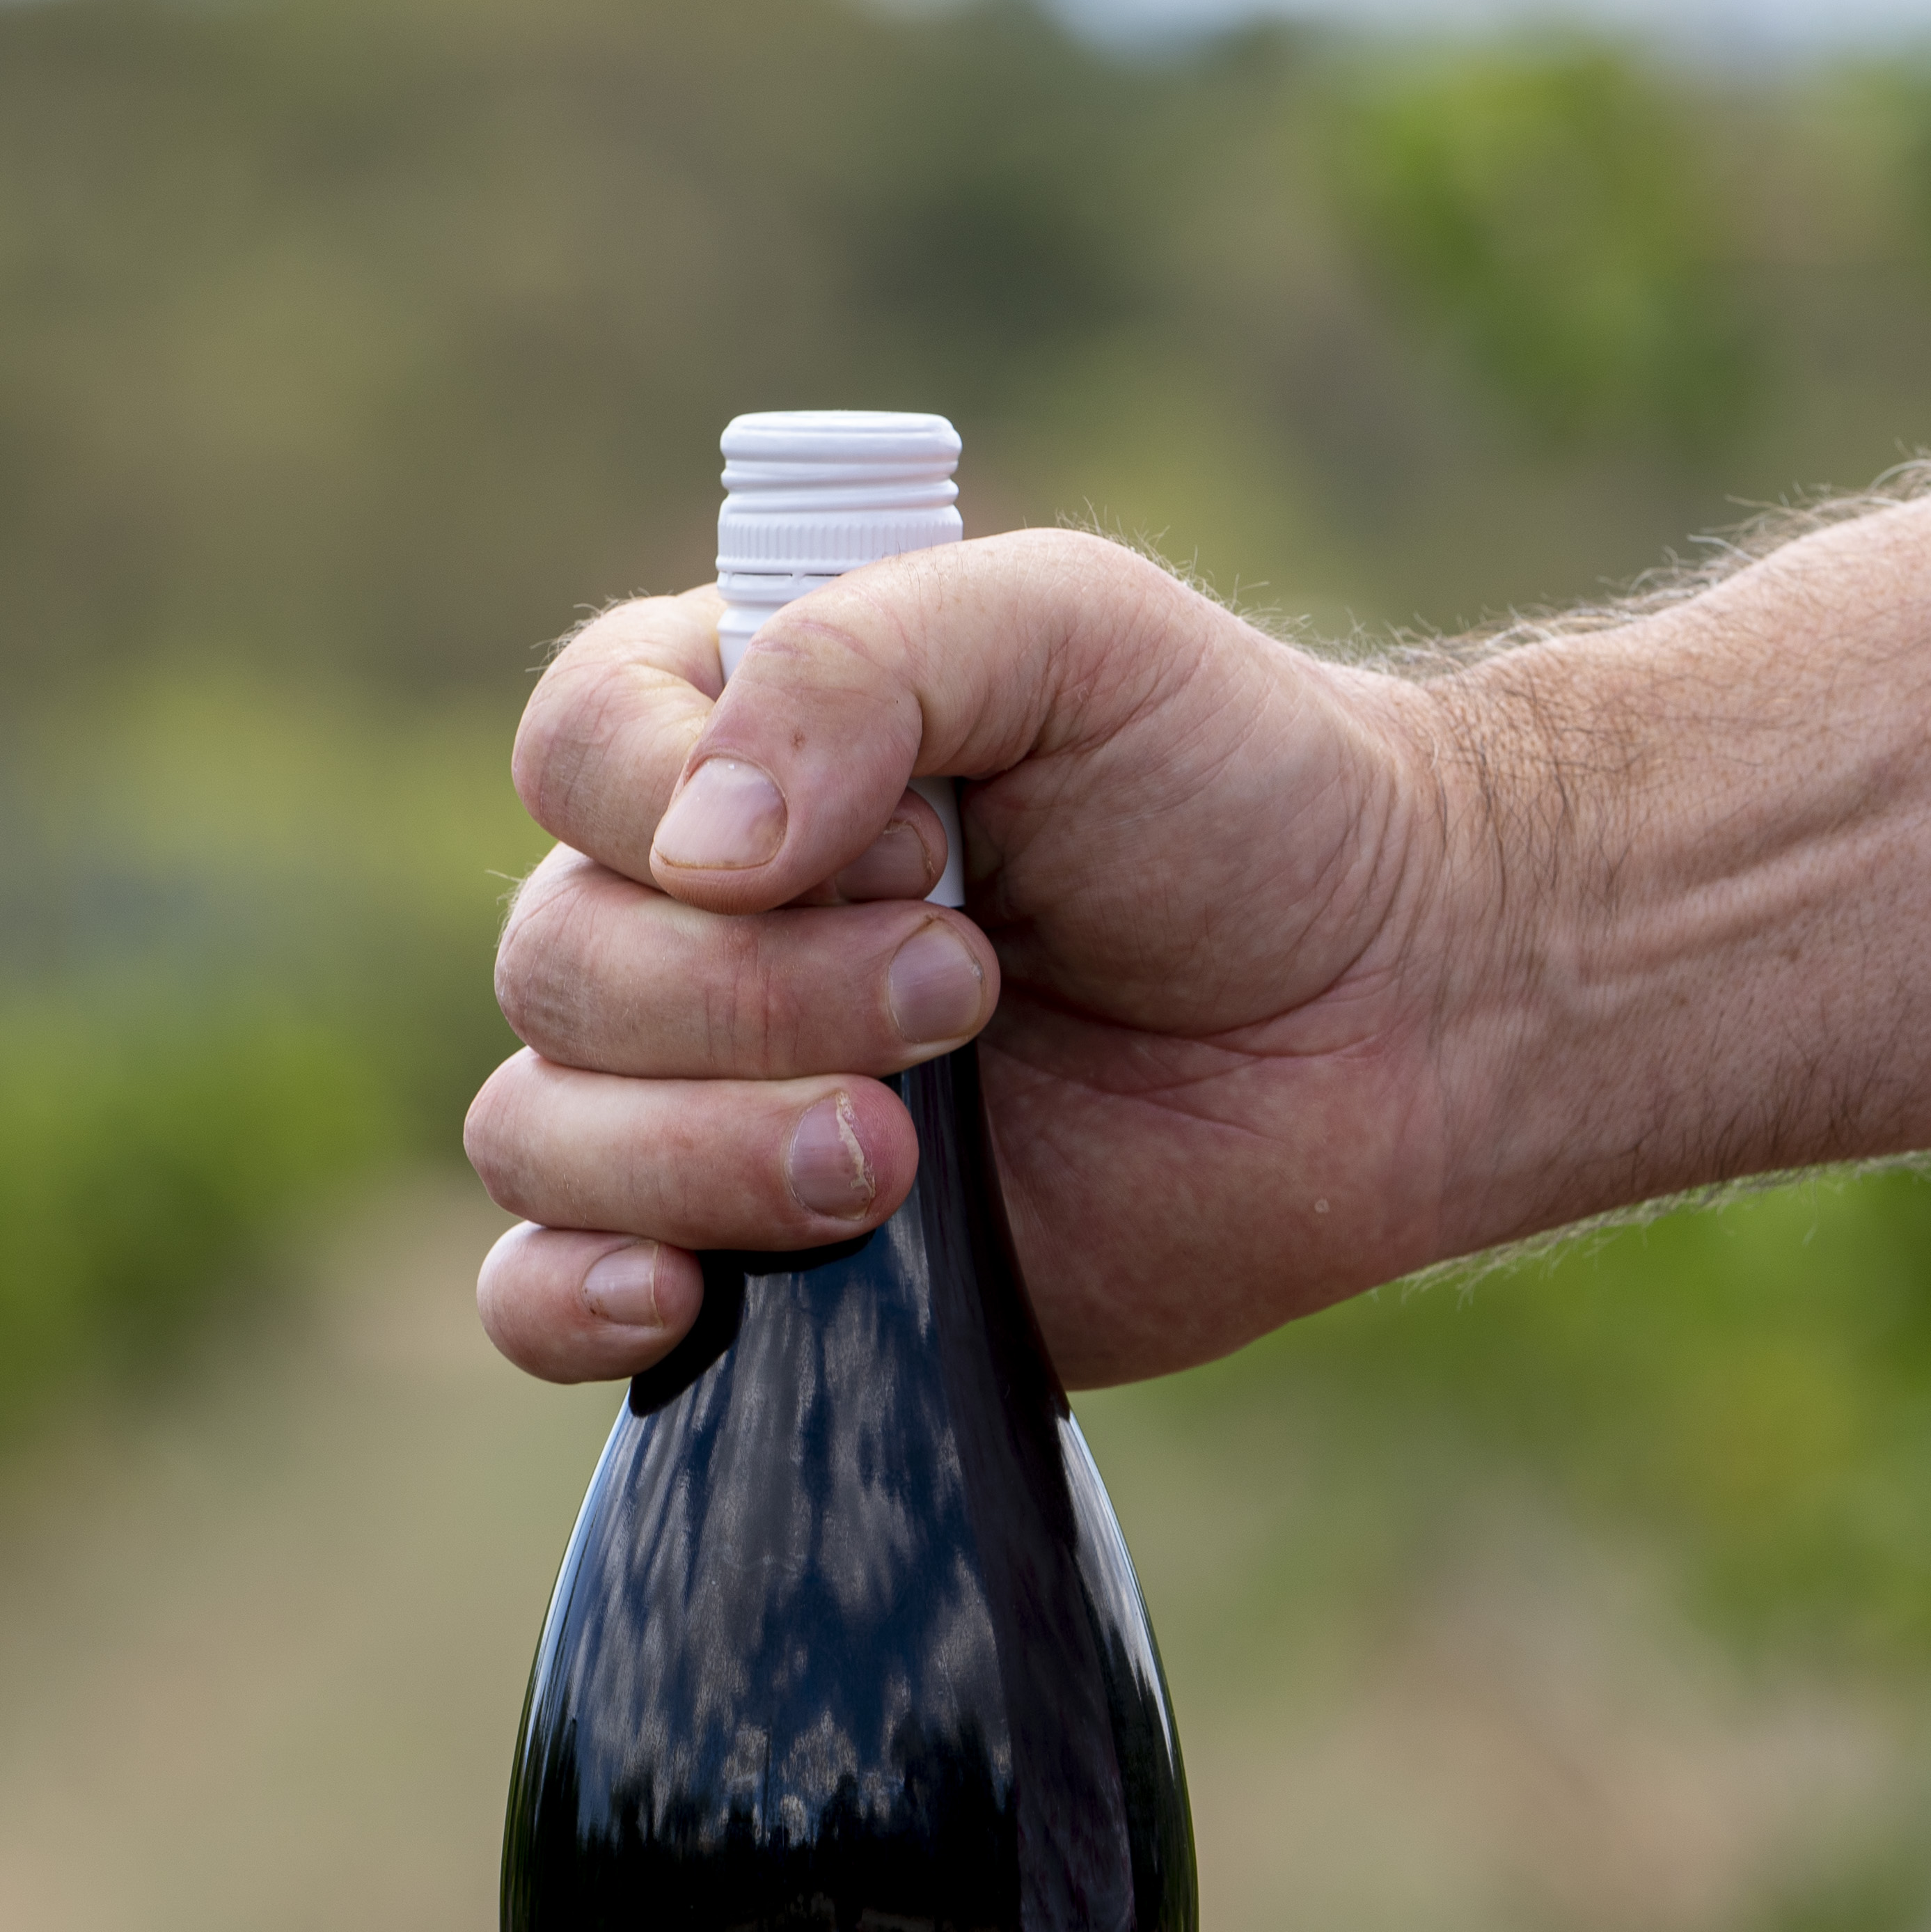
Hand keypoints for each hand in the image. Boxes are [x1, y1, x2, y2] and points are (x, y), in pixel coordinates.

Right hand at [468, 529, 1512, 1389]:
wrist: (1391, 1015)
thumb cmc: (1238, 791)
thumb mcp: (1072, 631)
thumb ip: (867, 662)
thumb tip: (697, 851)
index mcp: (731, 730)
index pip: (573, 754)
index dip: (692, 811)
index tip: (926, 848)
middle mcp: (688, 912)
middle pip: (561, 965)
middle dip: (759, 1000)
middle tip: (971, 988)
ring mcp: (705, 1095)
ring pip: (542, 1135)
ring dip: (709, 1152)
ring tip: (906, 1155)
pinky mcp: (753, 1260)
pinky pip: (539, 1294)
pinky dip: (569, 1300)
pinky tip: (675, 1296)